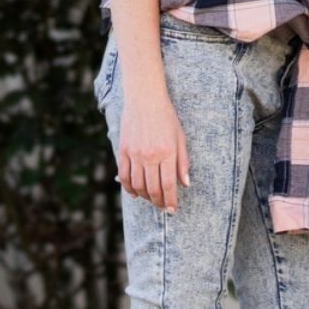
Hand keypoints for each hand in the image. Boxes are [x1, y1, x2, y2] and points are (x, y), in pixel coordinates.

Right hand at [115, 94, 190, 211]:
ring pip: (137, 185)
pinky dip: (129, 187)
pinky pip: (124, 175)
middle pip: (153, 188)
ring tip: (151, 199)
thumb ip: (183, 162)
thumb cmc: (166, 118)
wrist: (145, 99)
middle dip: (158, 202)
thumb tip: (185, 184)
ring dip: (144, 197)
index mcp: (167, 152)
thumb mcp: (180, 138)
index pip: (169, 185)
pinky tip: (135, 192)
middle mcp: (150, 155)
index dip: (170, 201)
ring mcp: (135, 153)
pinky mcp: (123, 150)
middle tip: (162, 207)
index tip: (172, 210)